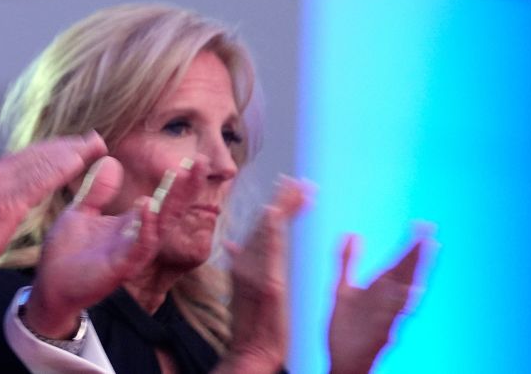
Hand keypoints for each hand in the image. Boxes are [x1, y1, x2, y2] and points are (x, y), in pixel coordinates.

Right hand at [0, 132, 107, 290]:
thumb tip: (14, 199)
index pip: (25, 157)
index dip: (52, 150)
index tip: (74, 147)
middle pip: (36, 152)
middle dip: (66, 145)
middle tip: (93, 138)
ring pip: (41, 160)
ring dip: (70, 150)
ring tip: (94, 144)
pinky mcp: (5, 201)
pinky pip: (39, 178)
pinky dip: (61, 167)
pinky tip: (79, 161)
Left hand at [22, 156, 204, 337]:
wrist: (49, 285)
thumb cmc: (67, 252)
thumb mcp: (81, 212)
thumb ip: (97, 190)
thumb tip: (111, 160)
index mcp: (132, 224)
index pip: (163, 200)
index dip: (179, 182)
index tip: (195, 159)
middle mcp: (138, 238)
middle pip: (171, 211)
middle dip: (186, 188)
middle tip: (202, 163)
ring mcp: (132, 253)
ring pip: (161, 226)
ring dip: (171, 202)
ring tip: (180, 175)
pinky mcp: (121, 267)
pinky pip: (140, 246)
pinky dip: (146, 226)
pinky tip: (148, 205)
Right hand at [220, 176, 310, 373]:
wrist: (250, 350)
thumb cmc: (251, 324)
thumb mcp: (243, 289)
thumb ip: (239, 263)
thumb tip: (232, 243)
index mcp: (245, 263)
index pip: (262, 229)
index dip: (276, 208)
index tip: (289, 188)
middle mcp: (247, 263)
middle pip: (265, 224)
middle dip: (282, 200)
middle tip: (298, 180)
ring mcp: (255, 272)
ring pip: (267, 232)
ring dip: (283, 208)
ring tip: (298, 189)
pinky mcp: (266, 283)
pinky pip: (268, 251)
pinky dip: (271, 231)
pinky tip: (276, 214)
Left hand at [327, 225, 434, 373]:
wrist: (343, 361)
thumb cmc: (346, 327)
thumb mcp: (343, 288)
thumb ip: (347, 262)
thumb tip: (352, 233)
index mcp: (379, 290)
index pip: (399, 264)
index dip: (411, 247)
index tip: (422, 226)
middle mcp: (386, 302)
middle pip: (405, 277)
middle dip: (416, 258)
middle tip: (429, 236)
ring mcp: (386, 319)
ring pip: (404, 296)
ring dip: (413, 279)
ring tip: (422, 261)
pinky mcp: (380, 335)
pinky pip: (391, 320)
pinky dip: (398, 308)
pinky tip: (405, 294)